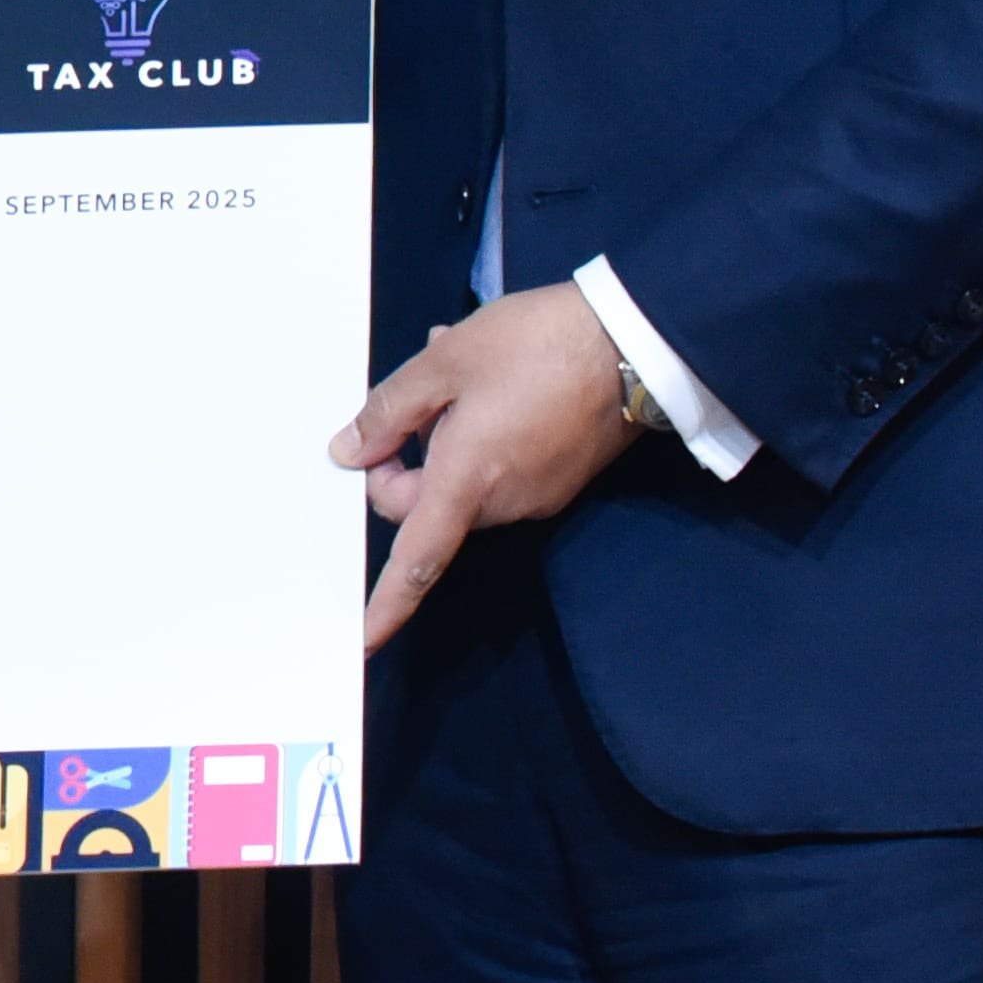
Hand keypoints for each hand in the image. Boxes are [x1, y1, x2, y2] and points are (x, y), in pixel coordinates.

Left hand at [333, 281, 646, 646]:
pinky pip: (501, 474)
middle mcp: (504, 504)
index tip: (363, 640)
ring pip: (465, 486)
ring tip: (460, 375)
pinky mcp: (561, 481)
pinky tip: (495, 386)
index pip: (416, 561)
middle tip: (417, 399)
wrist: (633, 342)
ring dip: (446, 443)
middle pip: (429, 509)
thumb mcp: (445, 362)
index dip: (386, 606)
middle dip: (407, 464)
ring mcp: (538, 496)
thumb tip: (350, 452)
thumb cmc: (536, 345)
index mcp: (467, 481)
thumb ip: (388, 412)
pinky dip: (482, 442)